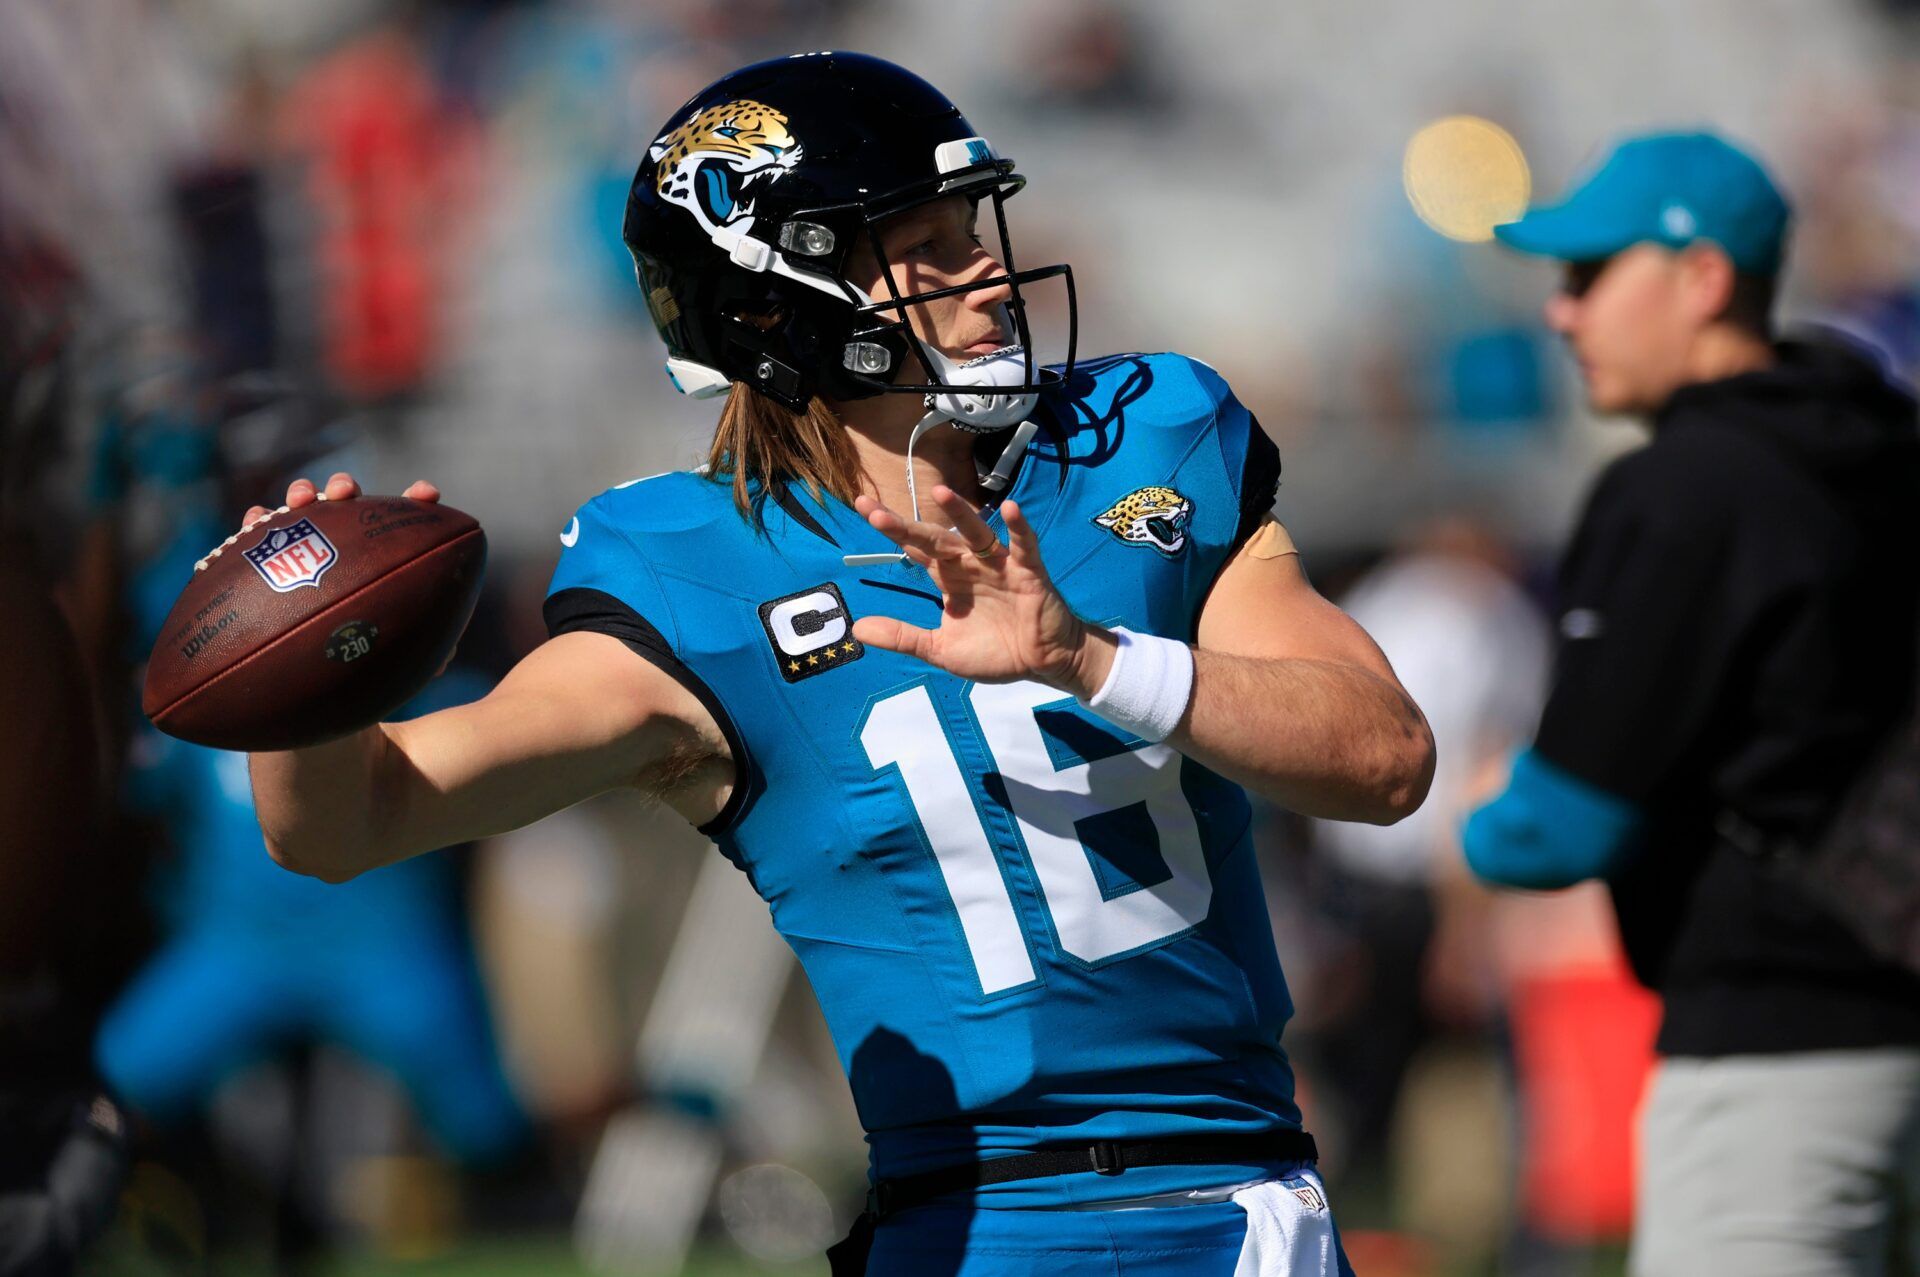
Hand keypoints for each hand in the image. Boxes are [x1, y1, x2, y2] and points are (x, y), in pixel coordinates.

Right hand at [235, 473, 453, 675]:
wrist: (301, 678)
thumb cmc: (353, 662)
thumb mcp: (388, 658)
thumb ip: (414, 651)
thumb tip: (444, 660)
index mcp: (378, 557)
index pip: (402, 522)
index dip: (417, 502)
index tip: (426, 494)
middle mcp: (341, 545)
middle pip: (346, 503)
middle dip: (345, 488)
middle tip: (344, 492)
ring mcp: (302, 547)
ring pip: (303, 508)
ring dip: (304, 493)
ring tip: (301, 498)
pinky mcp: (264, 558)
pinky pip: (257, 533)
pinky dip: (257, 519)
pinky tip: (256, 518)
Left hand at [850, 484, 1116, 694]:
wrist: (1042, 663)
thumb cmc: (995, 652)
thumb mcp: (941, 650)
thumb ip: (904, 637)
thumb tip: (857, 630)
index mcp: (949, 578)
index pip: (915, 548)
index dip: (892, 530)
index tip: (864, 508)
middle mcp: (970, 564)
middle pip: (935, 538)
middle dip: (907, 525)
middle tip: (875, 512)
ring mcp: (1000, 565)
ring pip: (977, 533)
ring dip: (960, 514)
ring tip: (940, 493)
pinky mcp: (1029, 572)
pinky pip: (1024, 546)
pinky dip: (1019, 529)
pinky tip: (1011, 509)